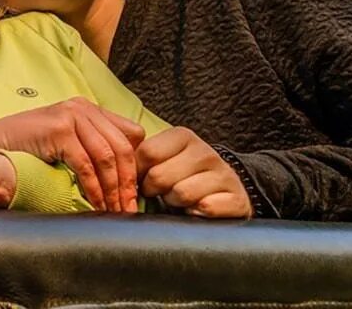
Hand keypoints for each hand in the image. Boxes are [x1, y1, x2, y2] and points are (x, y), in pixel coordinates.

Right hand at [0, 97, 146, 212]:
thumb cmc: (27, 149)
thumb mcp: (66, 143)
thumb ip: (91, 147)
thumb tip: (124, 178)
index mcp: (88, 108)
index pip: (131, 135)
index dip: (135, 166)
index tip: (133, 193)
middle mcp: (82, 107)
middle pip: (123, 148)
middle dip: (128, 183)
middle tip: (128, 209)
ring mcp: (70, 115)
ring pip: (108, 157)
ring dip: (113, 189)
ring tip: (114, 211)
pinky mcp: (59, 129)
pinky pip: (86, 164)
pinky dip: (94, 188)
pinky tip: (95, 204)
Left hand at [137, 127, 252, 218]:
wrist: (226, 192)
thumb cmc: (183, 175)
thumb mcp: (164, 158)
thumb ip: (140, 156)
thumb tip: (114, 164)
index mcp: (183, 137)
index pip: (146, 153)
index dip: (138, 173)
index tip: (142, 179)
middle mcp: (205, 152)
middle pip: (159, 176)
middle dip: (155, 191)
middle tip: (161, 193)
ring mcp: (224, 174)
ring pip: (181, 193)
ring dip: (174, 203)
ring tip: (179, 200)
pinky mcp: (237, 199)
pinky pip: (205, 209)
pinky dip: (195, 214)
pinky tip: (196, 210)